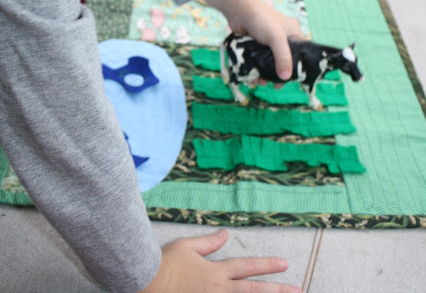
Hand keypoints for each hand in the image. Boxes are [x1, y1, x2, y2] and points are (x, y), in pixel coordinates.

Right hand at [141, 229, 300, 292]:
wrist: (148, 282)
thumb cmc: (166, 263)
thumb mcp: (187, 246)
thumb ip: (209, 243)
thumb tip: (225, 234)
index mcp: (217, 272)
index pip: (247, 267)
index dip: (267, 265)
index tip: (285, 264)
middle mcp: (219, 290)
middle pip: (253, 291)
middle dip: (277, 291)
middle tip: (297, 290)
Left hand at [204, 0, 304, 79]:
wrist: (238, 11)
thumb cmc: (261, 19)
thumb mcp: (276, 38)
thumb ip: (283, 57)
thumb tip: (286, 77)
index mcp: (293, 33)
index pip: (302, 53)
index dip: (299, 67)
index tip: (294, 80)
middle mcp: (283, 39)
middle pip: (285, 61)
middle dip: (279, 74)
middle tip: (276, 85)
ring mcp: (268, 43)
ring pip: (270, 63)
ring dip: (266, 74)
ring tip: (261, 82)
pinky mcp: (256, 46)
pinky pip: (259, 62)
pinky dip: (256, 70)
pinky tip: (252, 78)